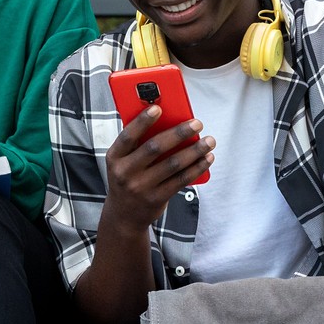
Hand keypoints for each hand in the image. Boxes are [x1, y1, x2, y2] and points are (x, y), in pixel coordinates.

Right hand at [100, 104, 214, 231]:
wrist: (123, 215)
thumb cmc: (127, 178)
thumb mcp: (122, 161)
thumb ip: (138, 144)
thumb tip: (168, 121)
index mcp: (114, 157)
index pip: (127, 136)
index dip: (142, 121)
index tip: (158, 108)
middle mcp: (125, 172)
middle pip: (155, 148)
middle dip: (179, 133)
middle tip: (197, 123)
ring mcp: (141, 187)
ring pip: (173, 164)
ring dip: (194, 150)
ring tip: (209, 141)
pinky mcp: (156, 198)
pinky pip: (181, 180)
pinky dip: (196, 168)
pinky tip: (206, 158)